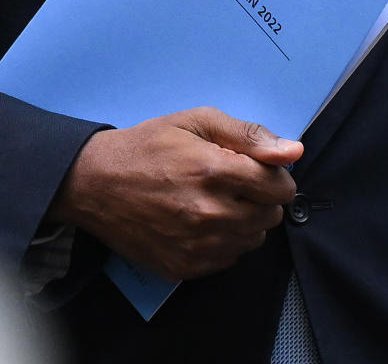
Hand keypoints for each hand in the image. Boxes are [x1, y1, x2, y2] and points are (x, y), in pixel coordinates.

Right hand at [47, 106, 302, 279]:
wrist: (93, 183)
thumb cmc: (147, 146)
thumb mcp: (196, 121)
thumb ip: (248, 135)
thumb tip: (294, 151)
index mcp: (214, 170)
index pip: (280, 186)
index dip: (275, 175)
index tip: (258, 169)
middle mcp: (209, 213)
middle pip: (271, 215)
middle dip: (260, 197)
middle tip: (232, 183)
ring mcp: (196, 245)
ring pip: (254, 239)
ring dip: (245, 220)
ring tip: (216, 201)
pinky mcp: (184, 266)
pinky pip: (230, 258)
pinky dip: (225, 241)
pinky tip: (201, 222)